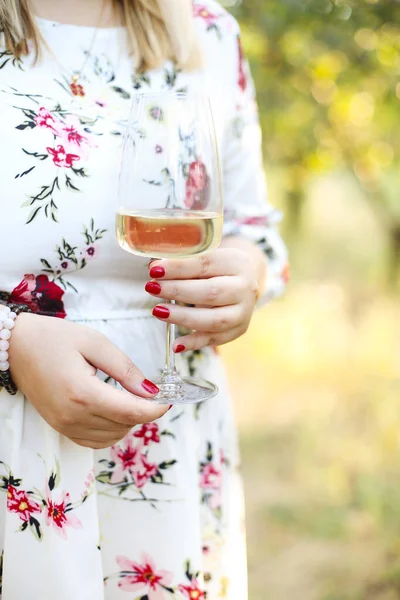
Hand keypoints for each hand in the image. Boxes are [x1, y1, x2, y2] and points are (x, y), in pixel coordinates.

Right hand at [9, 313, 167, 448]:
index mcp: (82, 392)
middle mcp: (72, 416)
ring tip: (127, 396)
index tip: (168, 400)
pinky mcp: (60, 428)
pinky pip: (95, 441)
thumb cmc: (54, 338)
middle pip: (124, 426)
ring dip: (128, 421)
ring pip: (113, 437)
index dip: (155, 409)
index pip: (130, 413)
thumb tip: (151, 390)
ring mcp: (64, 425)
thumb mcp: (94, 343)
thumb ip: (125, 368)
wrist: (16, 347)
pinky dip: (111, 430)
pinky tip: (112, 410)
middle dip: (142, 411)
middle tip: (147, 390)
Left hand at [145, 248, 260, 350]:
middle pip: (211, 292)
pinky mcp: (238, 330)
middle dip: (178, 291)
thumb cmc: (217, 268)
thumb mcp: (206, 257)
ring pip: (214, 319)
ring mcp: (243, 312)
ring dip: (183, 317)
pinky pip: (214, 339)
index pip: (205, 263)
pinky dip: (194, 343)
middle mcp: (245, 287)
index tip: (154, 270)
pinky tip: (176, 344)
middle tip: (152, 288)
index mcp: (236, 262)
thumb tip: (155, 269)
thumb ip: (183, 261)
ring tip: (158, 311)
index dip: (178, 267)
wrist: (243, 282)